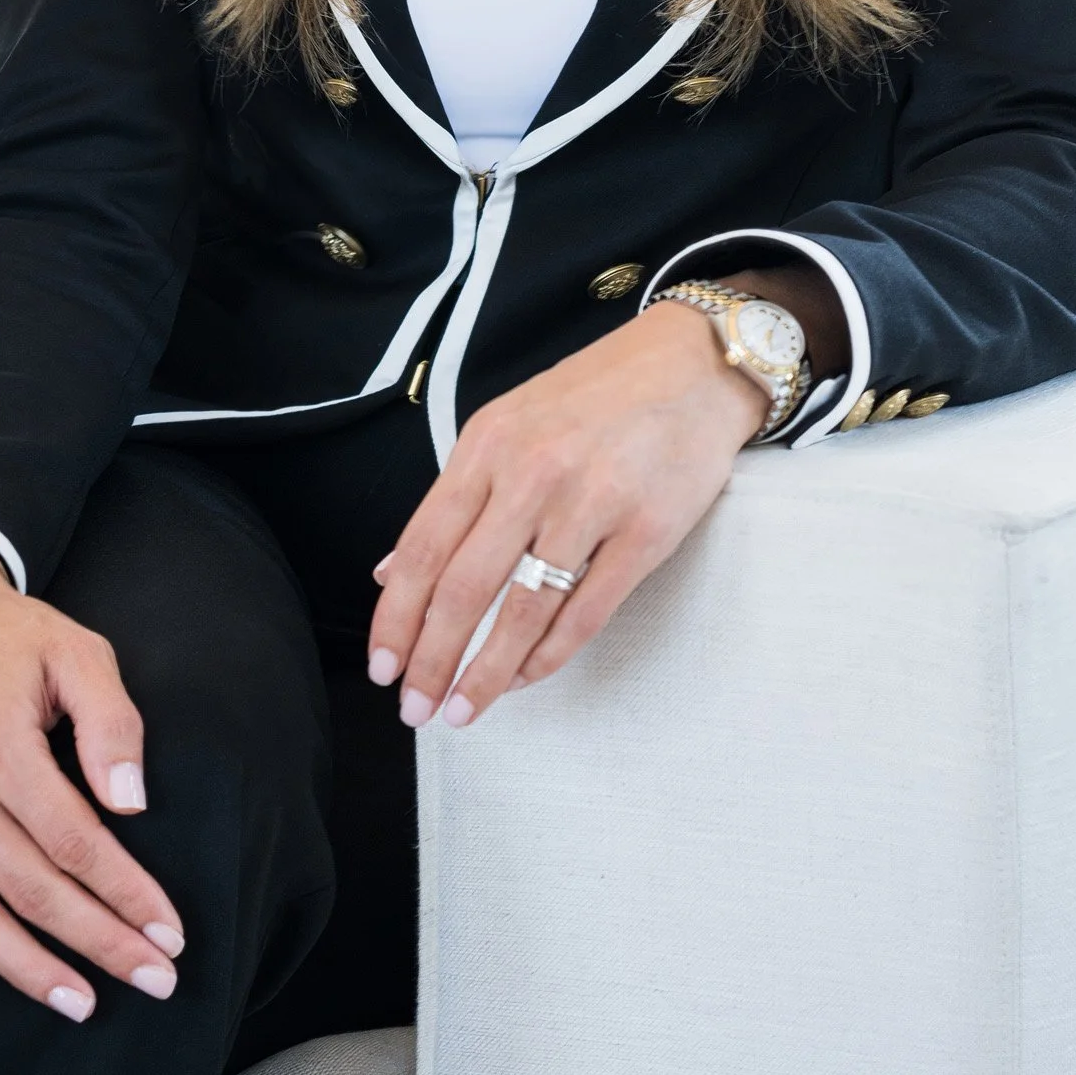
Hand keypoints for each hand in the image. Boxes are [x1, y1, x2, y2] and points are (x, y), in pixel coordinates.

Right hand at [0, 535, 185, 1021]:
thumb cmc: (14, 639)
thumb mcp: (78, 652)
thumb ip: (111, 722)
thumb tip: (132, 805)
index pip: (75, 841)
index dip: (126, 892)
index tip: (171, 930)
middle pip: (31, 887)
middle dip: (98, 941)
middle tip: (155, 980)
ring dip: (22, 967)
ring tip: (79, 1003)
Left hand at [365, 299, 767, 732]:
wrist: (694, 364)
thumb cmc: (596, 395)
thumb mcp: (509, 425)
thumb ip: (455, 497)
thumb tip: (393, 571)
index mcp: (488, 446)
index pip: (425, 548)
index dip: (397, 618)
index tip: (381, 668)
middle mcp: (532, 473)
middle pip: (464, 588)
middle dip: (432, 660)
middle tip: (416, 710)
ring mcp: (592, 503)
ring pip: (523, 611)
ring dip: (486, 674)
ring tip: (464, 710)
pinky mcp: (646, 532)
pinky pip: (586, 613)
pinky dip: (548, 657)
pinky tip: (524, 678)